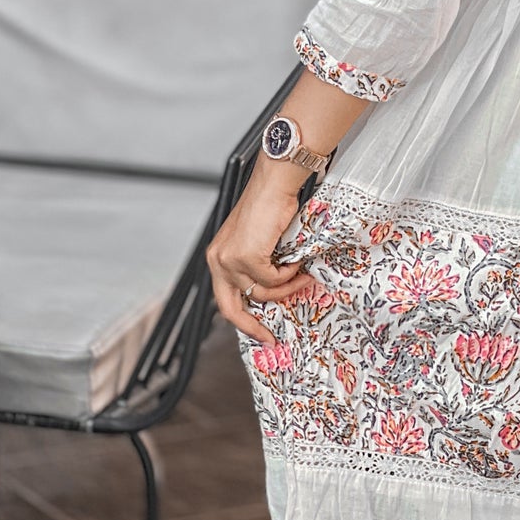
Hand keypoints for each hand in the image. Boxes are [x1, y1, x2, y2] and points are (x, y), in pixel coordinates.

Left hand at [207, 169, 320, 345]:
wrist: (275, 183)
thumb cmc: (271, 205)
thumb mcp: (258, 241)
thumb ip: (259, 266)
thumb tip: (273, 293)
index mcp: (218, 257)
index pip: (224, 298)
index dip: (242, 319)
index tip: (260, 331)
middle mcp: (218, 260)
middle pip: (230, 308)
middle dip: (252, 326)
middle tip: (270, 336)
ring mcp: (230, 259)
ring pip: (261, 292)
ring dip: (286, 287)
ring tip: (302, 273)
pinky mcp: (246, 257)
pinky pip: (273, 279)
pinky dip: (290, 273)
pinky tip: (296, 258)